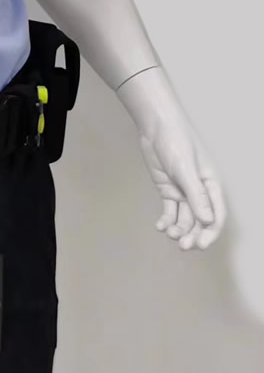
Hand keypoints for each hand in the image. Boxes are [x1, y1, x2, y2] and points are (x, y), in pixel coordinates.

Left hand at [117, 68, 226, 250]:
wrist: (155, 126)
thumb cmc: (176, 142)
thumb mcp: (186, 169)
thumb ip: (196, 196)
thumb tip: (208, 221)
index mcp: (211, 185)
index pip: (216, 215)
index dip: (210, 232)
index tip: (200, 245)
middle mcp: (199, 191)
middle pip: (200, 221)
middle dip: (193, 235)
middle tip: (182, 246)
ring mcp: (183, 191)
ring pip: (185, 218)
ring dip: (178, 229)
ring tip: (168, 233)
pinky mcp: (169, 189)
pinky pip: (170, 211)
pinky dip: (166, 221)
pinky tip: (160, 227)